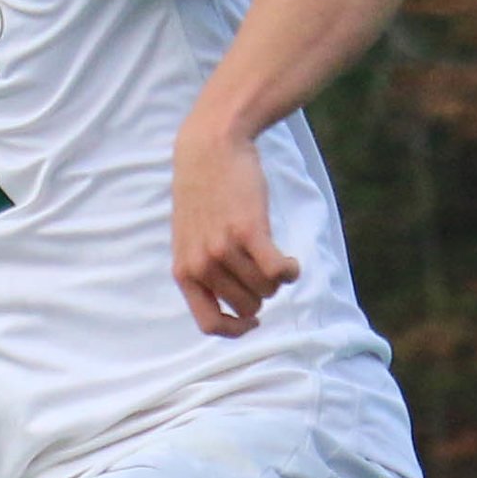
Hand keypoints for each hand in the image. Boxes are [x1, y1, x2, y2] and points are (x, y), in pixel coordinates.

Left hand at [170, 118, 298, 336]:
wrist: (209, 148)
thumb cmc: (206, 194)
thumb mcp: (191, 238)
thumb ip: (204, 271)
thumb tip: (239, 309)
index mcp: (184, 272)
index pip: (210, 324)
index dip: (236, 329)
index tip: (253, 320)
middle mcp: (201, 265)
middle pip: (247, 307)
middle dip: (260, 292)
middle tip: (260, 266)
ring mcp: (223, 249)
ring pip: (266, 289)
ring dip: (276, 277)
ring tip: (271, 253)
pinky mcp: (248, 231)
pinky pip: (278, 272)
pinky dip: (291, 271)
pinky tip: (292, 261)